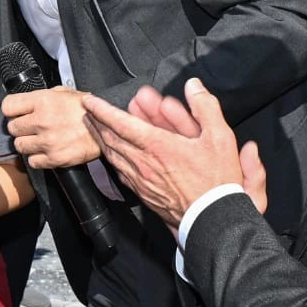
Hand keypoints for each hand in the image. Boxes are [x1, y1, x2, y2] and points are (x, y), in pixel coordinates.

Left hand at [2, 88, 101, 168]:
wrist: (107, 128)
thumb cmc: (87, 110)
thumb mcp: (64, 92)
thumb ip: (42, 96)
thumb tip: (26, 101)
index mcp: (42, 101)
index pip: (8, 106)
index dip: (12, 110)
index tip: (17, 113)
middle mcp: (42, 121)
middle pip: (12, 128)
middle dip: (20, 128)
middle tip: (31, 127)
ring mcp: (47, 141)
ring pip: (19, 146)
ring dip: (27, 143)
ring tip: (38, 140)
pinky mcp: (54, 159)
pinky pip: (32, 161)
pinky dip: (37, 158)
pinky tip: (46, 150)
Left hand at [80, 79, 246, 227]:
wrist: (214, 220)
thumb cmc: (217, 181)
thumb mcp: (220, 138)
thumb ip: (205, 107)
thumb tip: (193, 86)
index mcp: (158, 146)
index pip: (121, 123)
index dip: (103, 110)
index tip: (90, 101)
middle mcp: (144, 163)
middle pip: (110, 139)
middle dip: (96, 122)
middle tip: (87, 112)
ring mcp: (141, 181)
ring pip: (112, 156)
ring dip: (100, 140)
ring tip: (93, 129)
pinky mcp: (143, 195)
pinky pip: (121, 173)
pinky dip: (112, 160)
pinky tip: (111, 156)